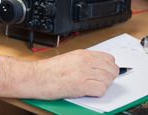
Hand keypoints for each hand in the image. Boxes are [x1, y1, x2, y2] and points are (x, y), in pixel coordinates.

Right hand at [0, 49, 118, 99]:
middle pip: (111, 69)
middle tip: (101, 82)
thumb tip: (98, 67)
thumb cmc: (48, 71)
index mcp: (82, 54)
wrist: (36, 77)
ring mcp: (84, 73)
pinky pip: (101, 90)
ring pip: (108, 80)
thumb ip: (84, 61)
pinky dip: (98, 93)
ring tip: (93, 87)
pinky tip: (89, 92)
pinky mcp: (81, 85)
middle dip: (109, 77)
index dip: (110, 67)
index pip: (109, 58)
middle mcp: (85, 61)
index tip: (107, 72)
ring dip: (104, 86)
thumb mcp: (69, 59)